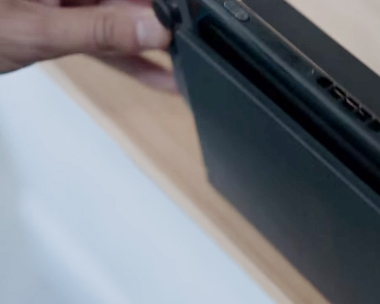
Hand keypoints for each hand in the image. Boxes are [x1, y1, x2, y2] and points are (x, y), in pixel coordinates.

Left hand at [0, 0, 174, 89]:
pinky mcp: (63, 25)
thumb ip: (99, 30)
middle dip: (161, 24)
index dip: (160, 5)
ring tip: (190, 67)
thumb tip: (152, 28)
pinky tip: (162, 78)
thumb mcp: (41, 30)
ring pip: (120, 24)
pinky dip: (132, 61)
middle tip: (196, 48)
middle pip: (127, 3)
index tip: (189, 20)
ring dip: (153, 48)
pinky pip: (106, 43)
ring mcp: (66, 5)